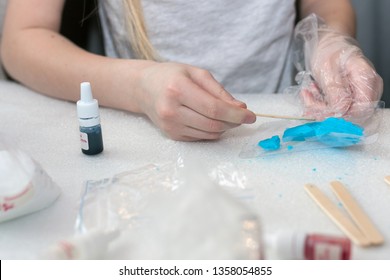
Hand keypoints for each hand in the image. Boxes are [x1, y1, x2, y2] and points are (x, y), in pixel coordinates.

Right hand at [136, 62, 255, 140]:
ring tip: (225, 115)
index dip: (236, 115)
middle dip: (233, 122)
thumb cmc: (172, 76)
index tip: (251, 116)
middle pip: (213, 124)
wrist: (144, 88)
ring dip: (224, 127)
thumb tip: (240, 109)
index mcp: (178, 89)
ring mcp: (170, 125)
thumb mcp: (197, 74)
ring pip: (209, 133)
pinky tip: (209, 119)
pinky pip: (201, 137)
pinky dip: (211, 130)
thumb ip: (220, 91)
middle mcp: (171, 110)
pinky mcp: (172, 135)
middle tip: (241, 115)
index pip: (214, 109)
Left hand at [301, 32, 382, 118]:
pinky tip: (311, 95)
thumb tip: (340, 111)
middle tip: (308, 99)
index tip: (320, 108)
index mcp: (367, 79)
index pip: (361, 109)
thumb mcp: (328, 68)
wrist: (329, 44)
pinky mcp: (349, 98)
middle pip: (352, 114)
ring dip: (320, 108)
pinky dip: (320, 105)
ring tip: (307, 93)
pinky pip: (336, 110)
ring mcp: (359, 95)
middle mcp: (368, 90)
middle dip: (326, 111)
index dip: (341, 114)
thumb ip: (335, 91)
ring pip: (341, 114)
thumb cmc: (331, 51)